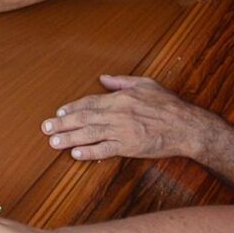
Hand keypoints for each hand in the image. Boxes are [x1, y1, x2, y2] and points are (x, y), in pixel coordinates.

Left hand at [41, 75, 217, 160]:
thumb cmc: (169, 105)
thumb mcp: (147, 84)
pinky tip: (76, 154)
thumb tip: (104, 78)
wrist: (187, 127)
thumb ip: (123, 81)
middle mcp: (118, 113)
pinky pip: (105, 149)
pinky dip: (90, 152)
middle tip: (46, 128)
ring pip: (90, 134)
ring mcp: (123, 131)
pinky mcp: (130, 146)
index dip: (72, 108)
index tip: (58, 112)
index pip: (90, 102)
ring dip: (69, 138)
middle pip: (84, 118)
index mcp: (121, 98)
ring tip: (53, 142)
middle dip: (63, 123)